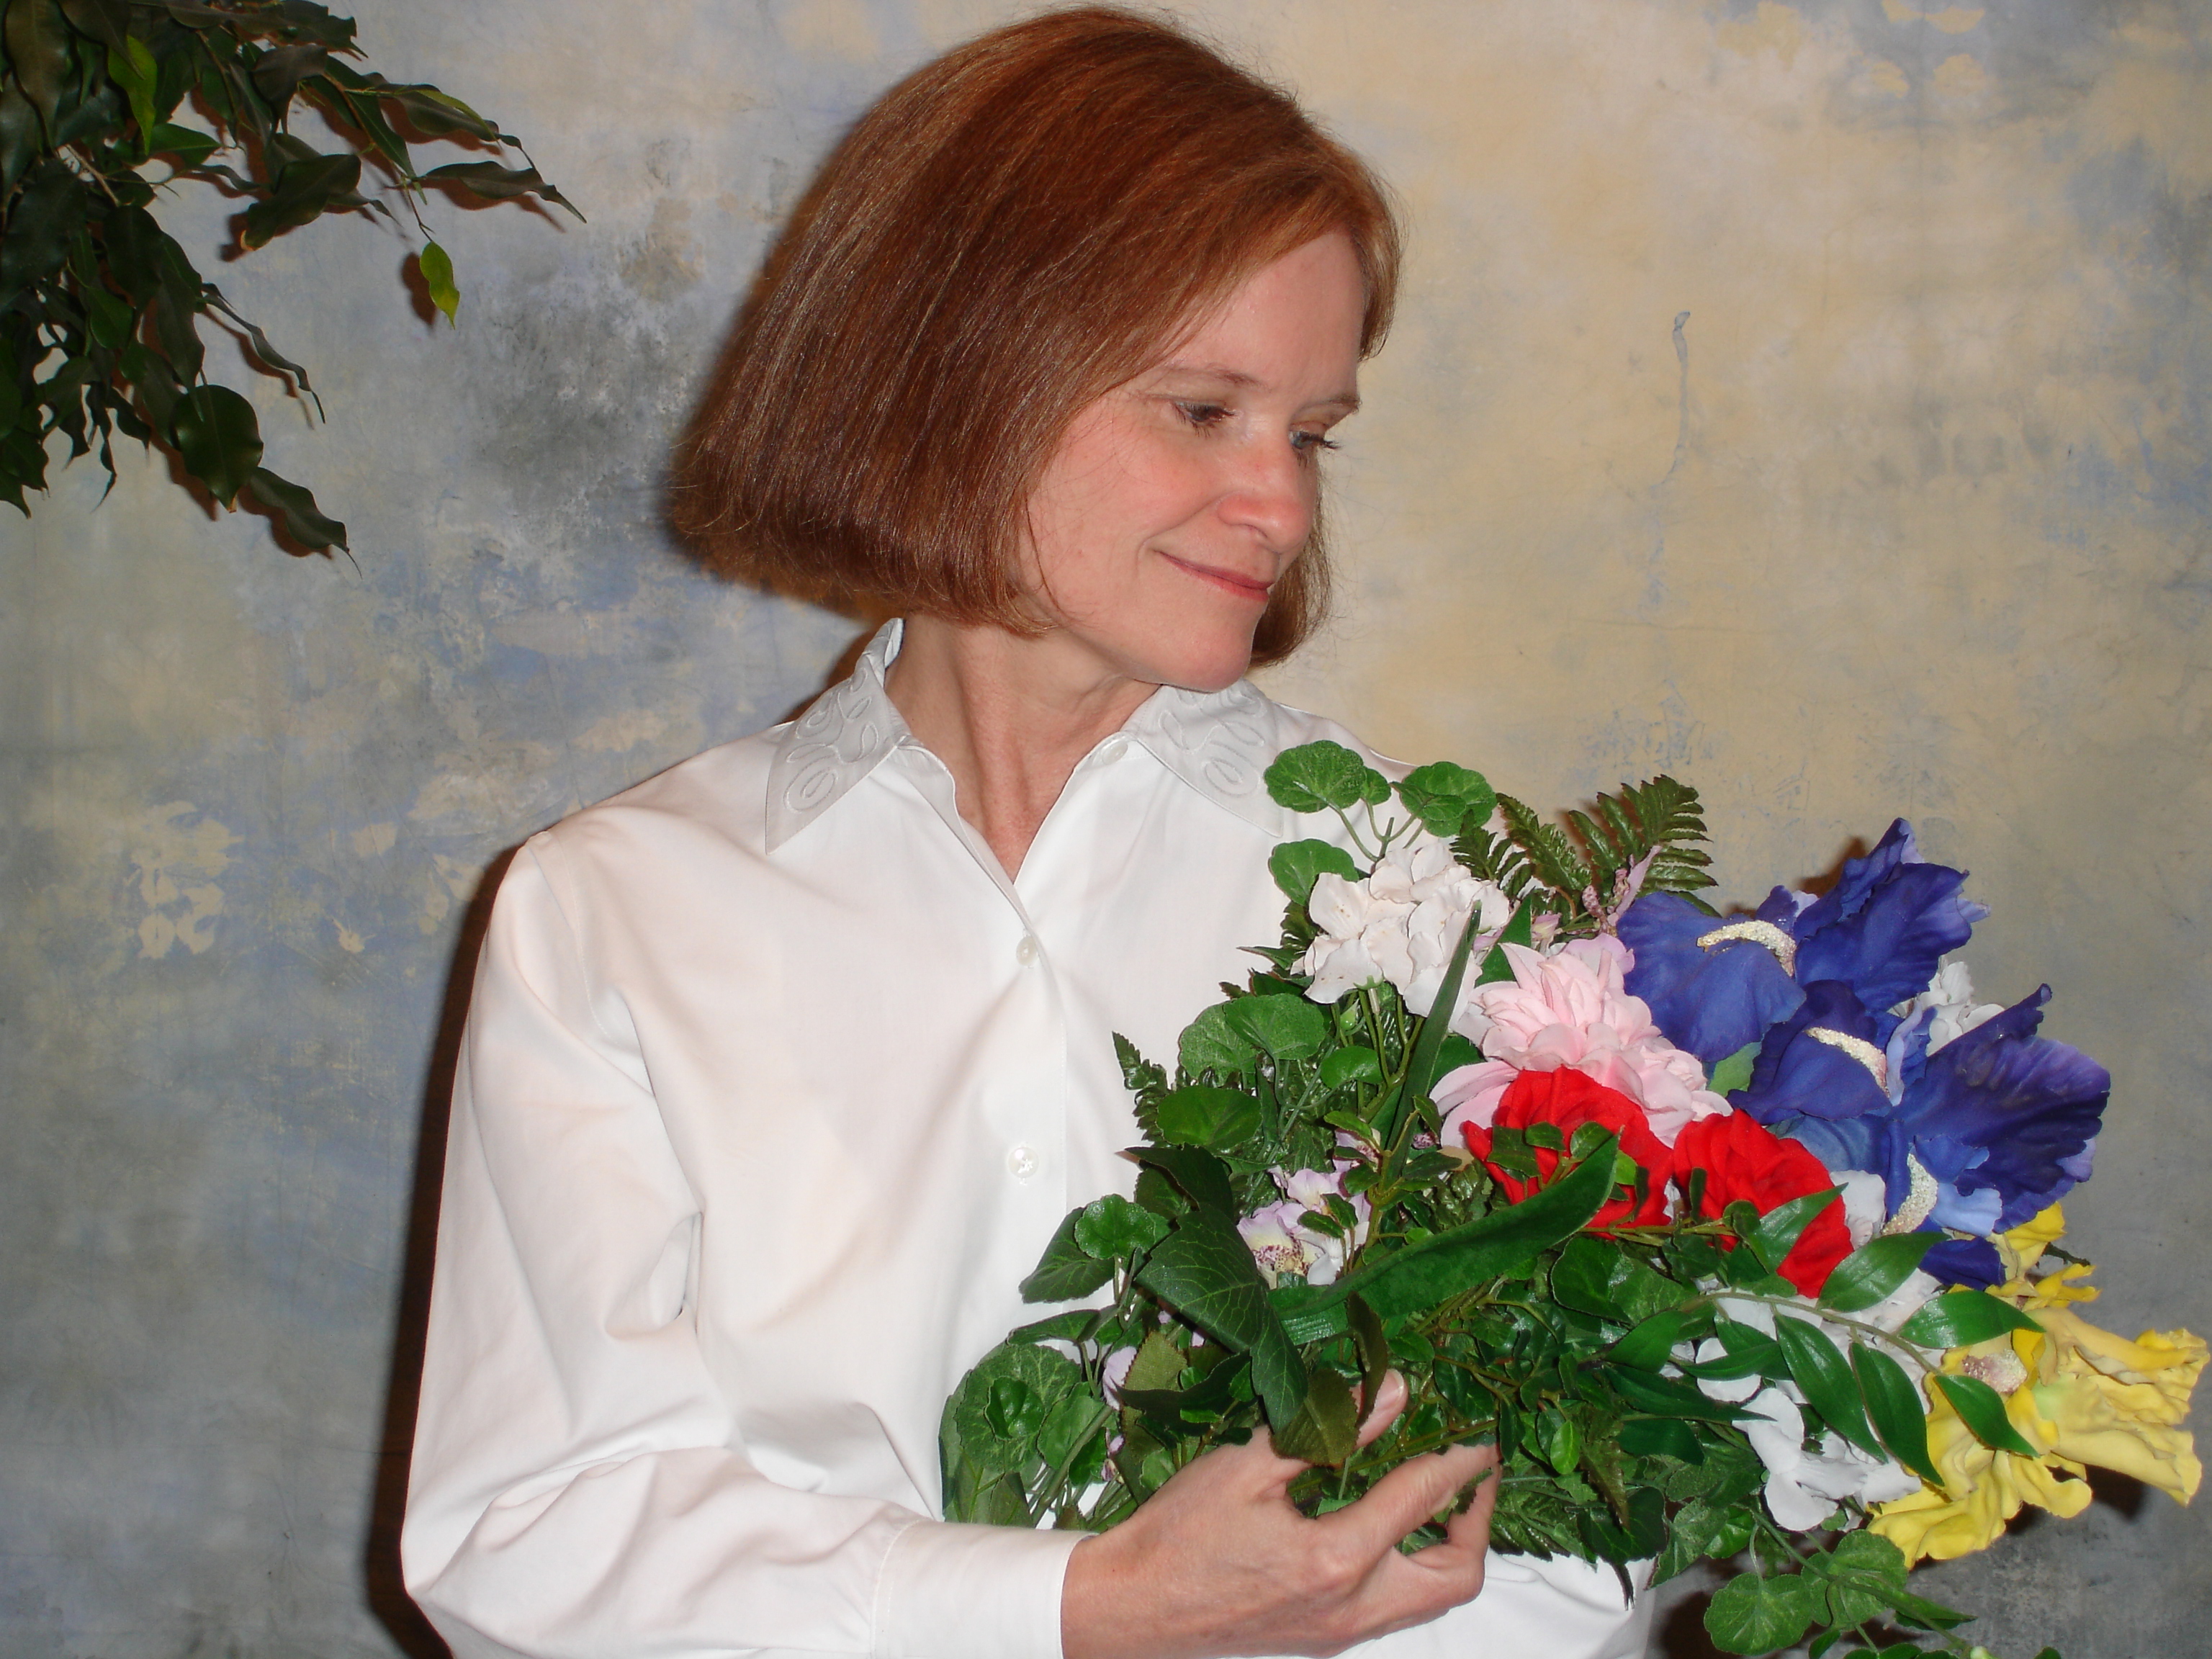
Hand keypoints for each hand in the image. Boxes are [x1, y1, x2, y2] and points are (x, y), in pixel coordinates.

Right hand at [1059, 1372, 1499, 1658]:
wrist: (1133, 1607)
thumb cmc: (1179, 1533)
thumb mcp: (1249, 1464)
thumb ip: (1327, 1428)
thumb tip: (1394, 1391)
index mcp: (1335, 1560)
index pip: (1422, 1501)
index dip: (1459, 1461)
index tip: (1479, 1434)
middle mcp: (1352, 1609)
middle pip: (1455, 1577)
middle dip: (1477, 1522)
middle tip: (1471, 1474)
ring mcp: (1342, 1634)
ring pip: (1430, 1602)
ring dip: (1448, 1550)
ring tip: (1439, 1498)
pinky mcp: (1326, 1641)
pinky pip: (1395, 1609)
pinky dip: (1412, 1568)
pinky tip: (1390, 1527)